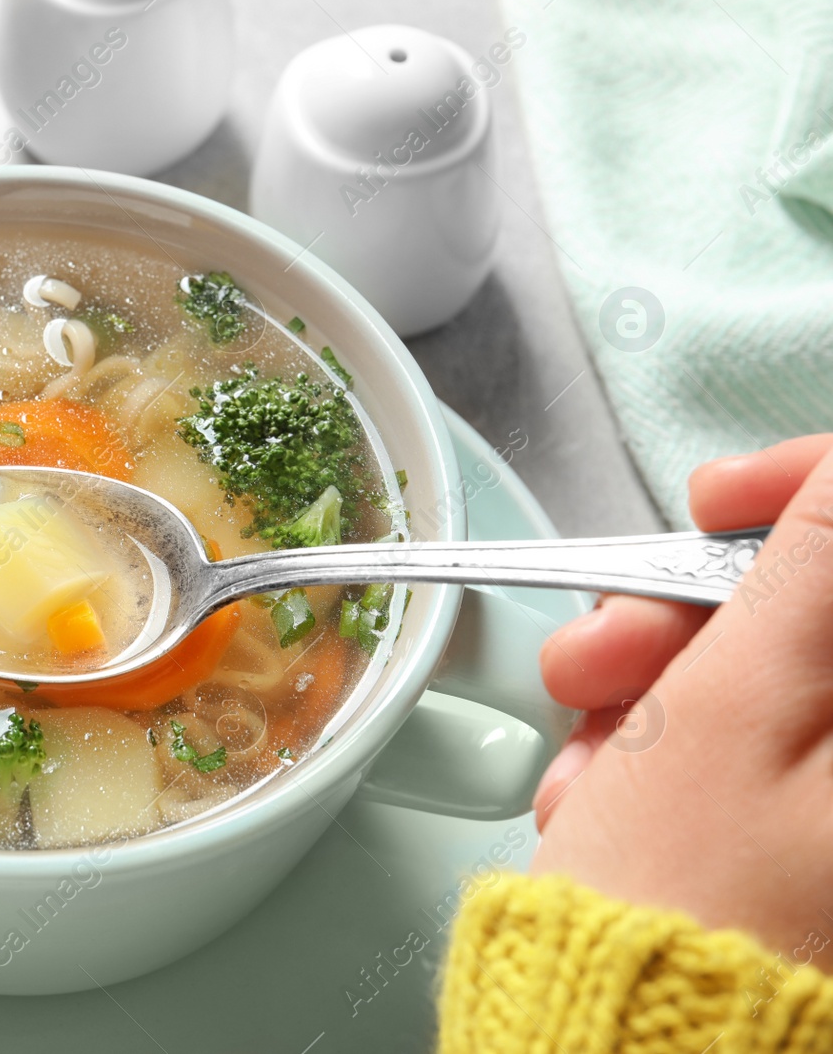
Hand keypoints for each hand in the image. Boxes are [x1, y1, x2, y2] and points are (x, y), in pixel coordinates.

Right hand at [530, 433, 832, 959]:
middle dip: (683, 615)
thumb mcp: (732, 712)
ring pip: (764, 677)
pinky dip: (668, 753)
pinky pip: (747, 746)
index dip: (799, 488)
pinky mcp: (804, 834)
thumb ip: (805, 568)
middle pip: (812, 612)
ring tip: (583, 767)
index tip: (706, 502)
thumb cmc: (685, 906)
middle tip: (595, 659)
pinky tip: (608, 796)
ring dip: (653, 696)